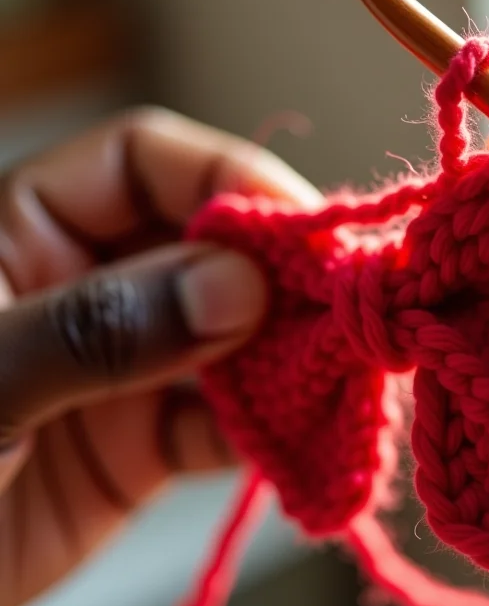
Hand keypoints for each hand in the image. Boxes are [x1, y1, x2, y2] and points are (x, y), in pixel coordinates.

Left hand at [0, 107, 320, 605]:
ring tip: (337, 370)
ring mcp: (121, 363)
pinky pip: (219, 421)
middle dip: (277, 273)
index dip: (228, 179)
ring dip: (284, 353)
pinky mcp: (140, 442)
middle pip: (206, 246)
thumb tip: (237, 286)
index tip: (300, 226)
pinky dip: (265, 428)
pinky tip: (298, 434)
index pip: (147, 163)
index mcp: (28, 229)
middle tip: (341, 303)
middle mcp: (89, 285)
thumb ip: (102, 325)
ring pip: (227, 335)